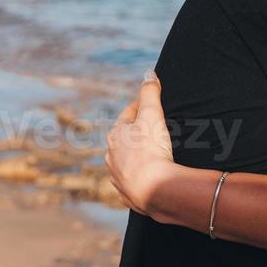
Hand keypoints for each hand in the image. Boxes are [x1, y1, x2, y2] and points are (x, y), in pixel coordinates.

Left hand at [105, 71, 176, 217]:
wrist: (153, 189)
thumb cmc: (151, 149)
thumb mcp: (152, 114)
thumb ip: (150, 92)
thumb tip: (148, 74)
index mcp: (115, 135)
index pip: (128, 114)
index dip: (141, 107)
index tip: (152, 104)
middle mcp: (112, 155)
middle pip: (125, 138)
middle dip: (138, 132)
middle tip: (155, 128)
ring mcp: (118, 175)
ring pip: (126, 160)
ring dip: (136, 155)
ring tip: (153, 153)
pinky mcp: (127, 193)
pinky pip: (132, 180)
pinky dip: (139, 176)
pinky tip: (148, 176)